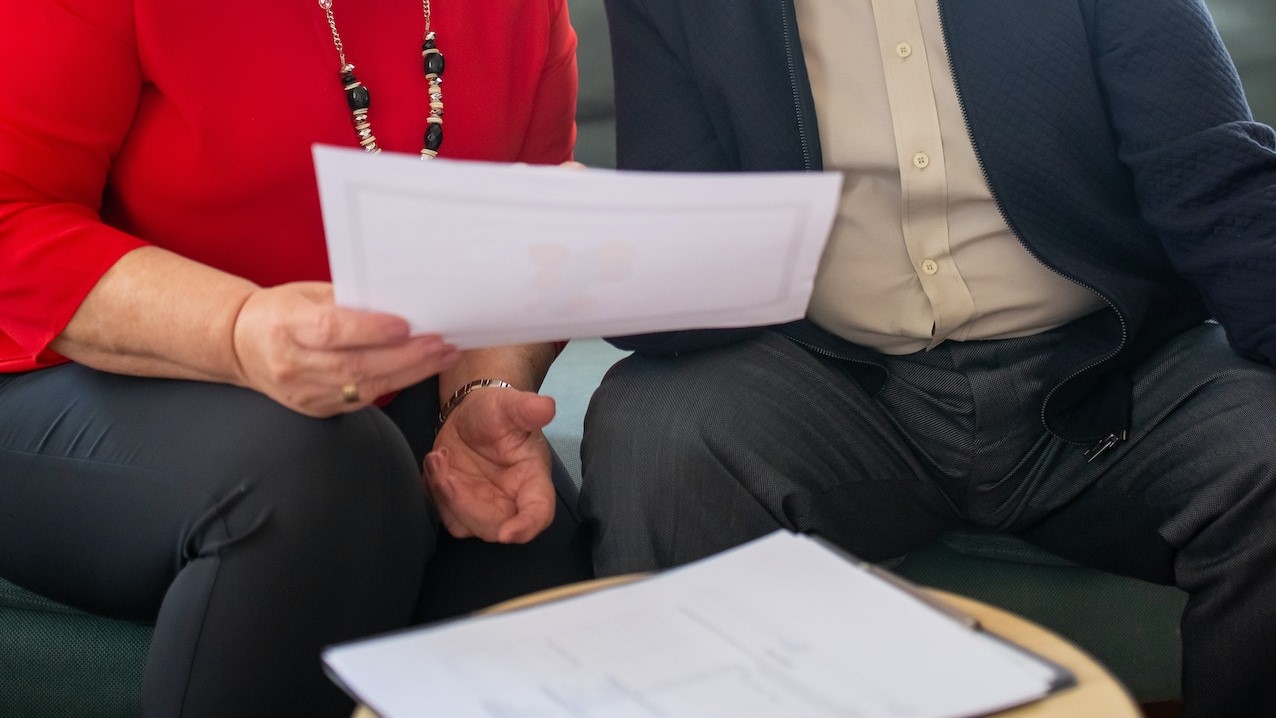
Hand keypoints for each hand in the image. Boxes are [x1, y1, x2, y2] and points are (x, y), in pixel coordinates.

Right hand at [231, 282, 458, 416]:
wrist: (241, 346)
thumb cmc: (280, 312)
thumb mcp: (305, 294)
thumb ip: (346, 302)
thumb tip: (397, 304)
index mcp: (285, 326)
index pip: (330, 331)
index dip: (369, 330)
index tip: (405, 325)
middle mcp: (292, 364)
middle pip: (354, 365)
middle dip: (405, 356)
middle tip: (441, 344)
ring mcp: (303, 392)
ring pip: (363, 387)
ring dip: (409, 373)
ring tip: (442, 357)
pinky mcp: (316, 409)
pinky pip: (360, 400)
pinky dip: (393, 384)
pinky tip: (418, 371)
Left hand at [425, 387, 556, 542]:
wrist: (471, 415)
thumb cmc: (497, 411)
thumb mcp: (510, 405)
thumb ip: (527, 408)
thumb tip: (545, 407)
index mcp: (533, 479)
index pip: (539, 511)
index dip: (527, 526)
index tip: (509, 534)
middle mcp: (513, 500)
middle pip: (495, 526)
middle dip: (465, 504)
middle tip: (445, 473)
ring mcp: (486, 507)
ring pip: (467, 525)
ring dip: (445, 497)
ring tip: (438, 457)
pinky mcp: (462, 508)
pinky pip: (447, 515)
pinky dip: (435, 493)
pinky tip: (435, 463)